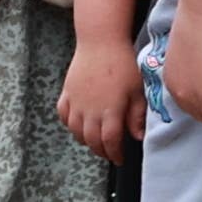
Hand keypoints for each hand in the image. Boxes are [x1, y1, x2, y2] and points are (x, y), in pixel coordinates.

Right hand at [57, 36, 143, 162]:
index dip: (115, 153)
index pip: (110, 141)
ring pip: (75, 130)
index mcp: (110, 111)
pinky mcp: (67, 92)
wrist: (100, 42)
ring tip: (94, 141)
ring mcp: (76, 101)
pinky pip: (63, 114)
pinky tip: (77, 124)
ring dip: (85, 140)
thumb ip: (136, 115)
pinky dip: (69, 124)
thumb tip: (138, 136)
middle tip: (109, 153)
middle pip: (91, 139)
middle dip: (100, 150)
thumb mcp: (137, 90)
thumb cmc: (123, 64)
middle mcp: (89, 110)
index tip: (120, 159)